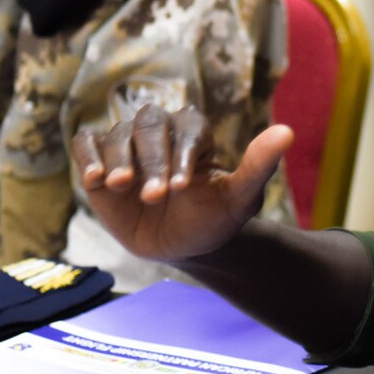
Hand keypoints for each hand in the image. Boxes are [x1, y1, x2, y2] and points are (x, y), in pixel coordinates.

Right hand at [71, 104, 291, 261]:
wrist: (183, 246)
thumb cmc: (214, 219)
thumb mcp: (239, 199)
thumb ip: (259, 166)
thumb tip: (287, 132)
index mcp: (195, 132)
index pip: (187, 129)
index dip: (183, 155)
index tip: (182, 188)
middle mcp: (159, 131)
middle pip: (148, 127)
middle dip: (152, 161)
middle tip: (155, 197)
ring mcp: (128, 144)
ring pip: (117, 135)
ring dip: (119, 160)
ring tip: (123, 187)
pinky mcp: (100, 160)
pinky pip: (86, 144)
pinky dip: (88, 157)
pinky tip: (96, 179)